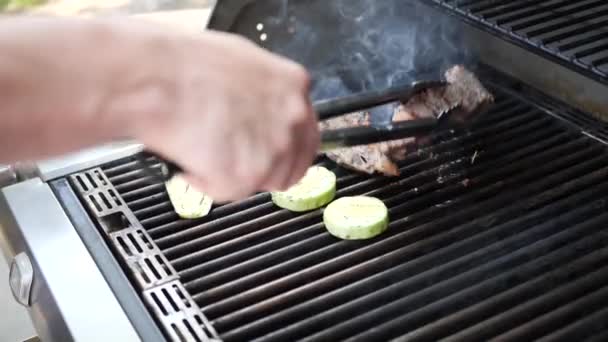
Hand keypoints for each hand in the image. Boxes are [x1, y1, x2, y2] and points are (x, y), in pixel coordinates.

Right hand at [129, 31, 318, 201]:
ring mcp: (275, 150)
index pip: (305, 133)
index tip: (266, 152)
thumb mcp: (239, 63)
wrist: (155, 81)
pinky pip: (229, 191)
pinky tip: (191, 157)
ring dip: (233, 174)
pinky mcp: (249, 177)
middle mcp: (293, 119)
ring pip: (261, 182)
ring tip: (203, 150)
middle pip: (291, 164)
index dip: (282, 148)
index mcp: (293, 86)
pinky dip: (207, 182)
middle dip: (263, 167)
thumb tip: (257, 107)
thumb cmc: (183, 65)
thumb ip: (262, 92)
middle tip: (232, 158)